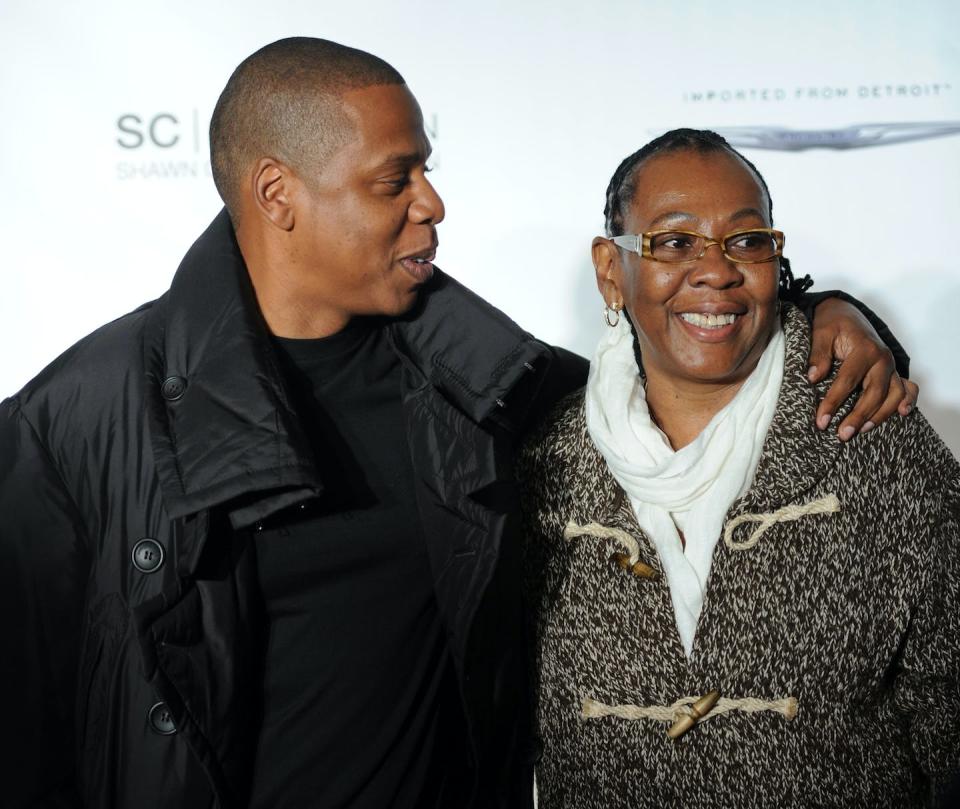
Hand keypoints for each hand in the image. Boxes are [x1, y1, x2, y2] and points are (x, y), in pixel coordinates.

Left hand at [807, 297, 918, 439]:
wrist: (846, 313)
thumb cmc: (832, 324)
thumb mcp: (821, 333)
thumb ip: (818, 355)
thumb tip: (813, 377)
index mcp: (865, 349)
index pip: (847, 381)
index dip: (833, 402)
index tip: (821, 421)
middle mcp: (883, 359)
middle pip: (874, 393)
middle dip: (858, 416)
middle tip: (842, 434)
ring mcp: (891, 366)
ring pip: (894, 395)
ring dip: (880, 415)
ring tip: (861, 430)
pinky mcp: (892, 371)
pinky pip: (907, 388)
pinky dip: (908, 401)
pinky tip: (902, 414)